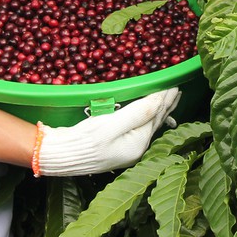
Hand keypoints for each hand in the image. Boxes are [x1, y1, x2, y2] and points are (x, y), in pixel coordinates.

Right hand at [36, 88, 179, 175]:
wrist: (60, 155)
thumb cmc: (84, 140)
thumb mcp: (111, 125)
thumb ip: (137, 113)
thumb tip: (159, 100)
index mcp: (138, 144)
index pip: (155, 114)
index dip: (164, 97)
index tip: (173, 82)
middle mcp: (136, 148)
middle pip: (156, 121)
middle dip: (166, 104)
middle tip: (176, 88)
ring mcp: (128, 148)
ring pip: (149, 124)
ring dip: (159, 109)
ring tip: (168, 99)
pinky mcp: (118, 145)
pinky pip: (139, 126)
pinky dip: (147, 115)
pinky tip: (148, 113)